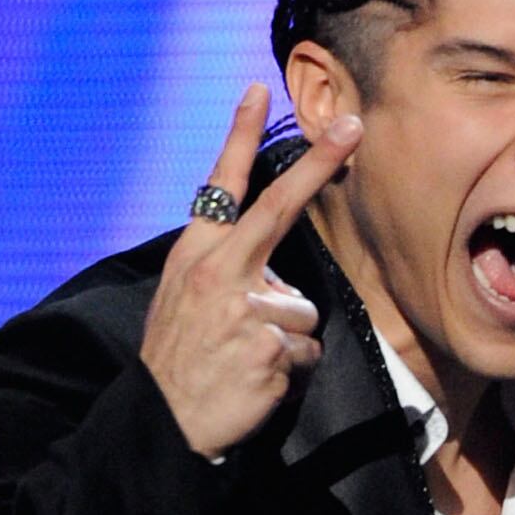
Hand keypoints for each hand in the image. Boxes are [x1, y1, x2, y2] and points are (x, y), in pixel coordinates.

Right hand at [140, 85, 363, 455]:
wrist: (161, 424)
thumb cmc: (179, 362)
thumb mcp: (184, 302)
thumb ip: (226, 275)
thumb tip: (279, 275)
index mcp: (195, 256)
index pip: (220, 187)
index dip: (238, 137)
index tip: (257, 91)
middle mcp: (218, 272)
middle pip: (278, 208)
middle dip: (318, 163)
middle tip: (353, 126)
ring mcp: (244, 308)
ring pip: (304, 308)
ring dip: (288, 339)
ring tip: (248, 360)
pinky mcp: (269, 347)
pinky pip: (305, 351)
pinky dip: (290, 372)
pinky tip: (256, 382)